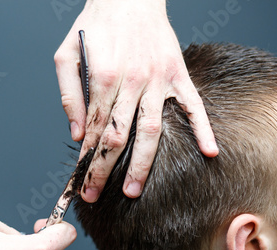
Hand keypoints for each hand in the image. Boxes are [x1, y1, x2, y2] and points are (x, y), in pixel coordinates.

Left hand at [55, 0, 217, 202]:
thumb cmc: (95, 25)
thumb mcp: (67, 54)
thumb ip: (69, 95)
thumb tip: (77, 132)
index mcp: (102, 79)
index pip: (94, 130)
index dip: (86, 158)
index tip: (81, 181)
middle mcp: (131, 83)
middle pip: (117, 137)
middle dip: (104, 171)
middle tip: (95, 196)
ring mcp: (157, 81)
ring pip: (151, 131)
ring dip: (143, 164)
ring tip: (134, 190)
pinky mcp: (177, 75)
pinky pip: (193, 105)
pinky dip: (203, 129)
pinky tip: (209, 152)